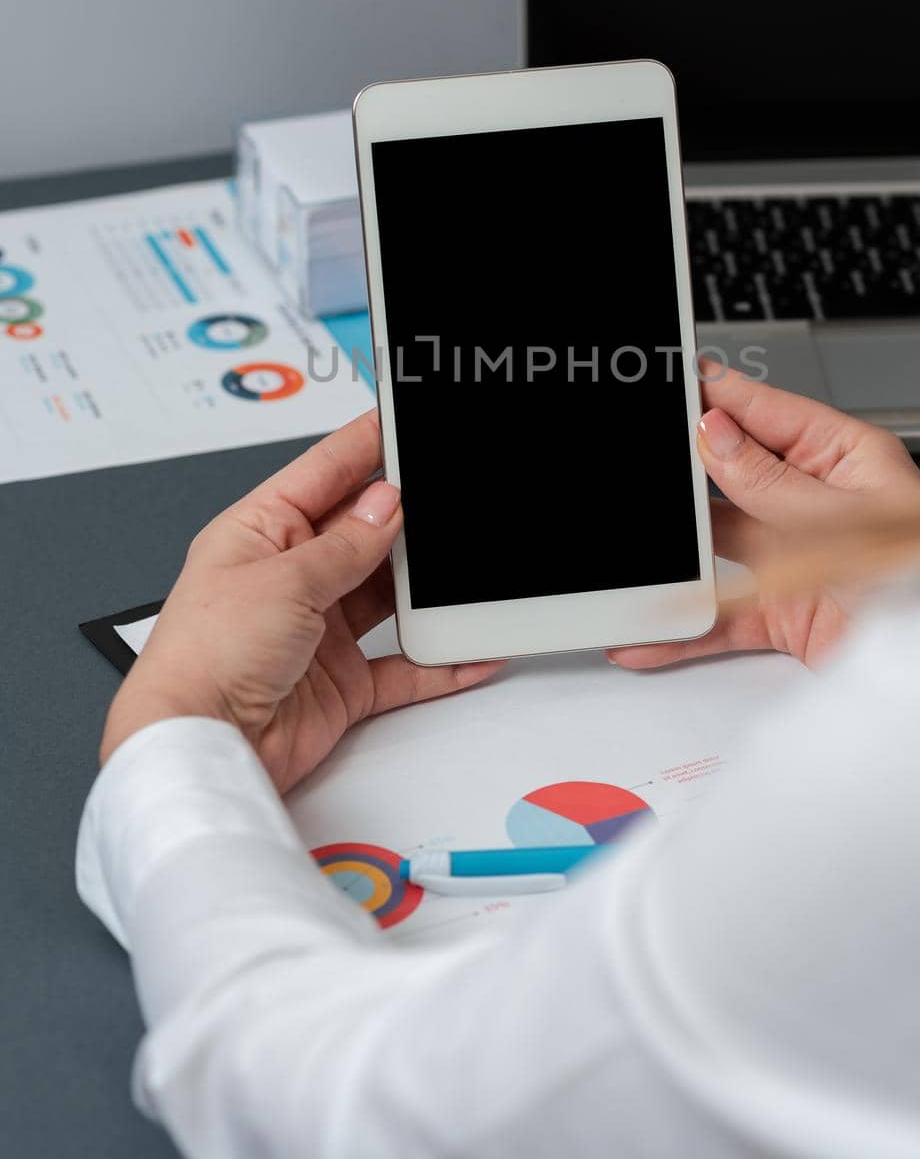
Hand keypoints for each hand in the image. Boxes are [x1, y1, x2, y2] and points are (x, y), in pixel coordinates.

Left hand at [100, 409, 500, 789]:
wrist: (202, 748)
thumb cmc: (206, 658)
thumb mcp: (284, 580)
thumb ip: (346, 545)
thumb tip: (387, 503)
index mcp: (261, 533)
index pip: (324, 472)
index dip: (366, 443)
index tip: (405, 417)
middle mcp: (290, 575)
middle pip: (363, 529)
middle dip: (405, 514)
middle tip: (450, 490)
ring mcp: (319, 628)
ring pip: (388, 592)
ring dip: (425, 585)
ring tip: (464, 566)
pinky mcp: (342, 680)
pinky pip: (404, 664)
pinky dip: (439, 660)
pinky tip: (470, 649)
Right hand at [608, 367, 919, 669]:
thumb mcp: (843, 518)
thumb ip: (770, 480)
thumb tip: (716, 434)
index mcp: (846, 458)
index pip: (768, 412)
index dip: (718, 395)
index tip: (673, 379)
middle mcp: (817, 501)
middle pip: (734, 474)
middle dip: (684, 471)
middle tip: (639, 457)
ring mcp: (797, 556)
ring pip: (719, 542)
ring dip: (676, 551)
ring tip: (638, 544)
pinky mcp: (784, 611)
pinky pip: (722, 613)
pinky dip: (684, 625)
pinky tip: (651, 630)